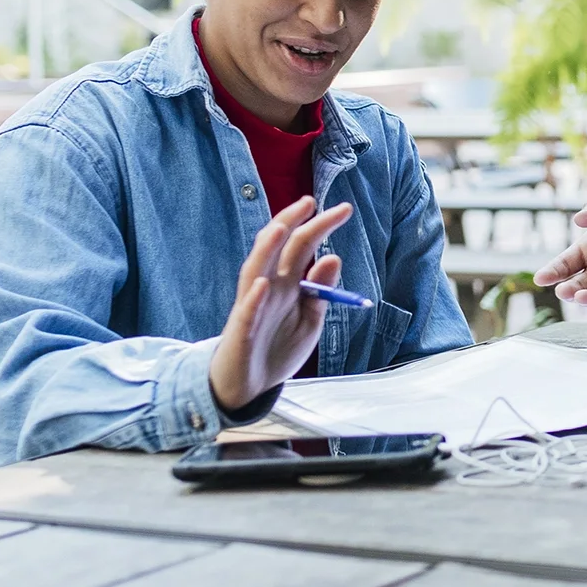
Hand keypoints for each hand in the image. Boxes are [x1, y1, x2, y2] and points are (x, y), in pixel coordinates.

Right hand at [210, 197, 354, 414]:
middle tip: (311, 201)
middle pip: (277, 248)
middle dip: (293, 223)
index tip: (344, 209)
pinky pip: (246, 312)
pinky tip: (263, 284)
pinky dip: (254, 298)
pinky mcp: (241, 331)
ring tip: (283, 227)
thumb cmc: (277, 349)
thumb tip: (334, 258)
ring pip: (255, 270)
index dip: (321, 227)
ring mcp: (252, 306)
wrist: (250, 385)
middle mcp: (268, 287)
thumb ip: (320, 293)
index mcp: (287, 284)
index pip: (302, 246)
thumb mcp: (309, 321)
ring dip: (267, 249)